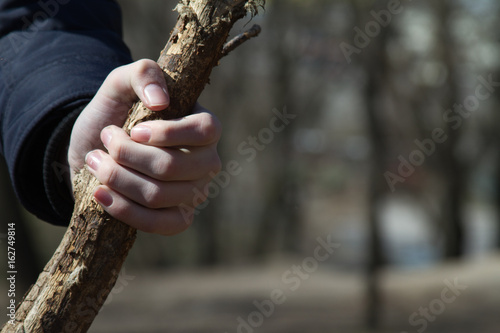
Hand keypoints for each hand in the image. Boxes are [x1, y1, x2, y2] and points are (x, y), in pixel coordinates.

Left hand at [68, 59, 221, 234]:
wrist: (95, 149)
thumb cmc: (115, 114)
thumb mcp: (120, 84)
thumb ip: (142, 74)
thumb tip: (160, 101)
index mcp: (204, 127)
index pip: (205, 131)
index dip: (168, 133)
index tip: (133, 131)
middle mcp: (206, 161)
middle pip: (173, 167)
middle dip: (127, 156)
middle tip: (104, 142)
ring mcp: (194, 193)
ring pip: (158, 195)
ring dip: (116, 178)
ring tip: (96, 162)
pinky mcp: (178, 218)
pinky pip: (162, 225)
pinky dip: (125, 211)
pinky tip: (101, 194)